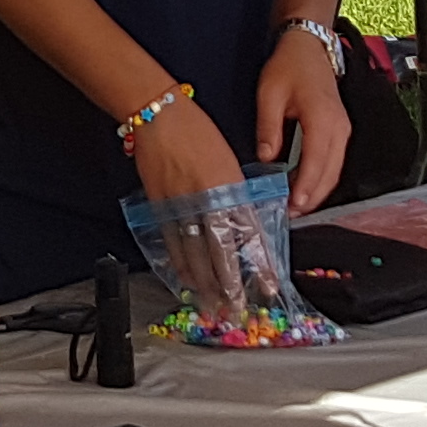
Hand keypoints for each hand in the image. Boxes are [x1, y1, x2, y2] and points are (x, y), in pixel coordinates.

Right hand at [127, 95, 249, 315]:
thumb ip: (235, 195)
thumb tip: (242, 225)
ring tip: (212, 305)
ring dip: (204, 283)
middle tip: (235, 310)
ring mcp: (179, 205)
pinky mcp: (160, 205)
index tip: (268, 286)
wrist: (158, 115)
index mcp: (228, 188)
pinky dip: (179, 263)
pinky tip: (185, 279)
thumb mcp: (227, 163)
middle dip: (228, 285)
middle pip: (219, 253)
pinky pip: (171, 242)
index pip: (249, 235)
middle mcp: (206, 201)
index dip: (258, 263)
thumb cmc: (197, 131)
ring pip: (193, 253)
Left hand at [258, 28, 353, 212]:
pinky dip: (321, 178)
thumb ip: (268, 127)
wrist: (308, 47)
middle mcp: (339, 128)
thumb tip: (266, 158)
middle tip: (291, 215)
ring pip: (335, 170)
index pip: (317, 161)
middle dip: (313, 196)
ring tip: (296, 207)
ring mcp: (343, 130)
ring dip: (318, 190)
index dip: (306, 187)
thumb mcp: (269, 94)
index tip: (295, 206)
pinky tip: (304, 188)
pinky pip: (334, 162)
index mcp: (322, 118)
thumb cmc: (289, 67)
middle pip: (331, 172)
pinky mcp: (340, 132)